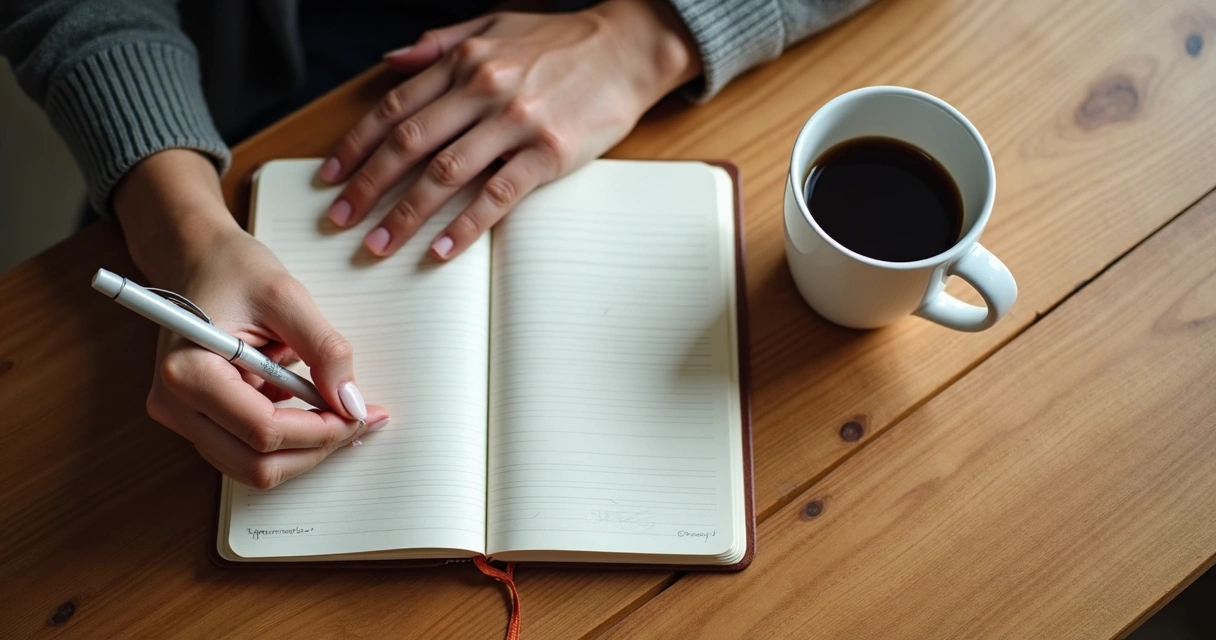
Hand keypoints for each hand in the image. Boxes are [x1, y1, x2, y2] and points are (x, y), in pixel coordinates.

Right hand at [113, 150, 388, 488]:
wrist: (198, 258)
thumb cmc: (232, 269)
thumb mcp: (287, 296)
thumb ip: (324, 350)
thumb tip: (351, 402)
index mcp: (188, 372)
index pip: (262, 430)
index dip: (320, 431)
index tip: (358, 413)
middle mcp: (175, 404)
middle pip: (256, 465)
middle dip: (316, 449)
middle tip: (358, 420)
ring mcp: (182, 417)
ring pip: (252, 468)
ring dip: (304, 450)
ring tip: (342, 414)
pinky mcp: (197, 419)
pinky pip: (247, 450)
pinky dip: (288, 441)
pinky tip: (315, 410)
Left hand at [318, 0, 700, 259]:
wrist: (628, 48)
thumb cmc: (563, 40)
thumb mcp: (494, 22)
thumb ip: (438, 42)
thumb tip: (390, 61)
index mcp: (465, 59)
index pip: (395, 107)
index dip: (356, 145)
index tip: (331, 178)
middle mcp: (484, 88)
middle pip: (409, 144)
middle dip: (367, 187)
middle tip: (341, 220)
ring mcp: (516, 121)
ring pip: (445, 174)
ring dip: (405, 215)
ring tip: (379, 245)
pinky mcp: (549, 152)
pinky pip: (498, 194)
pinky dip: (466, 225)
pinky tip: (443, 250)